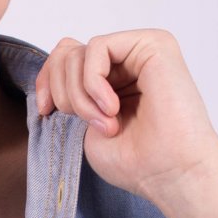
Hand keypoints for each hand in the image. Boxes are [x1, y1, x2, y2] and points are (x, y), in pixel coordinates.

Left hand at [33, 28, 217, 201]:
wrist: (171, 173)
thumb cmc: (136, 162)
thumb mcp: (83, 127)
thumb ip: (69, 95)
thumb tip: (48, 72)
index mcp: (112, 80)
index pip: (64, 59)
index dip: (46, 82)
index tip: (46, 112)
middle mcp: (127, 61)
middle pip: (66, 53)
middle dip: (64, 93)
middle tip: (89, 125)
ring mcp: (140, 50)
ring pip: (78, 52)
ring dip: (80, 95)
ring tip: (106, 124)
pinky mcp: (153, 44)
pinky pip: (98, 47)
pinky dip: (93, 82)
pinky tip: (112, 108)